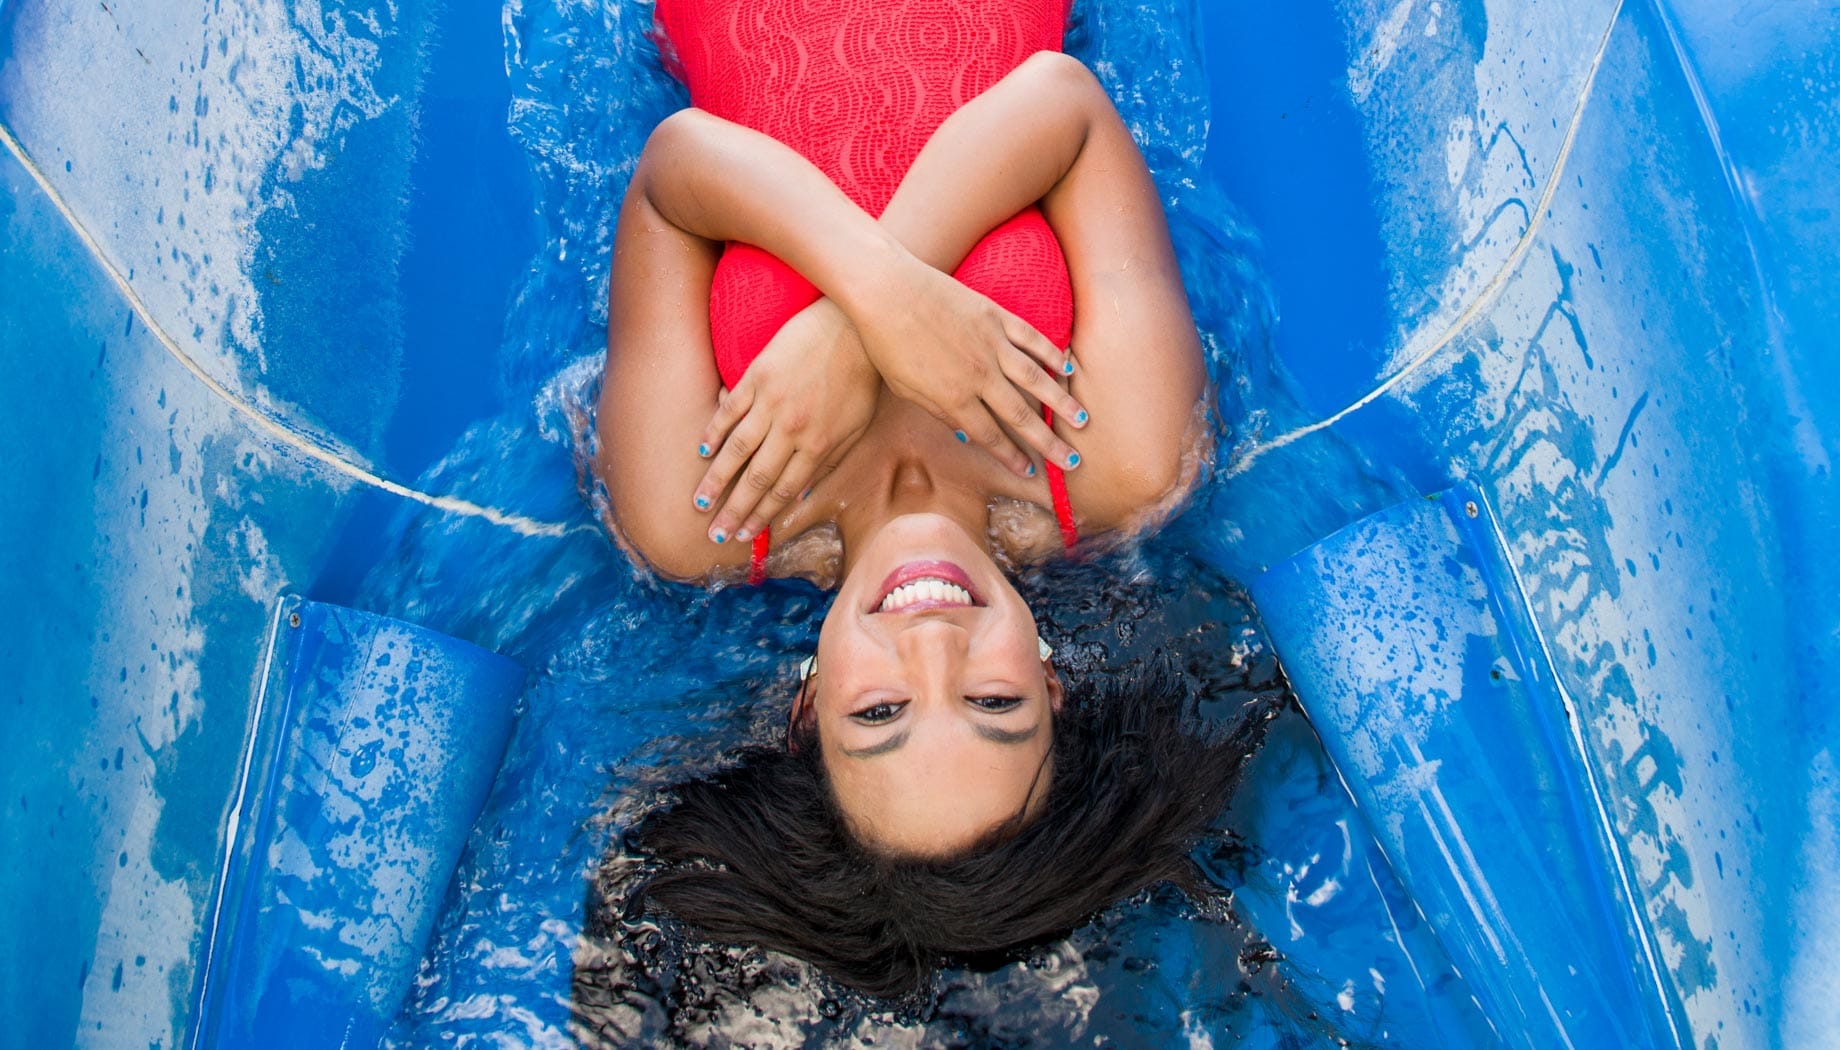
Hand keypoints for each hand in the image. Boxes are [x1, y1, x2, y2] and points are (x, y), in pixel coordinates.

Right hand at [692, 299, 878, 542]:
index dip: (762, 516)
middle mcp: (791, 428)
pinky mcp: (757, 375)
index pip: (783, 491)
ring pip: (736, 449)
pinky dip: (714, 432)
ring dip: (716, 479)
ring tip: (699, 502)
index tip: (745, 535)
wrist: (851, 327)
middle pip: (756, 478)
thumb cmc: (858, 380)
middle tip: (714, 533)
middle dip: (734, 510)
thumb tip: (802, 497)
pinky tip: (701, 451)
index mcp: (818, 445)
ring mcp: (771, 401)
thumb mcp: (855, 428)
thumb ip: (829, 463)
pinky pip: (729, 410)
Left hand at [851, 257, 1087, 476]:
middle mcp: (979, 375)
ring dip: (1061, 402)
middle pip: (1021, 416)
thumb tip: (964, 433)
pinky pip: (1030, 339)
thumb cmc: (886, 342)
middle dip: (1048, 442)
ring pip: (1036, 379)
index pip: (990, 435)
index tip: (1030, 472)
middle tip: (1071, 461)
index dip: (1011, 456)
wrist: (885, 290)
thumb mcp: (905, 387)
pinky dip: (1051, 354)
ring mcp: (990, 343)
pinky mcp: (994, 316)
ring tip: (1082, 420)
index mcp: (953, 397)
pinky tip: (1067, 368)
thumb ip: (938, 411)